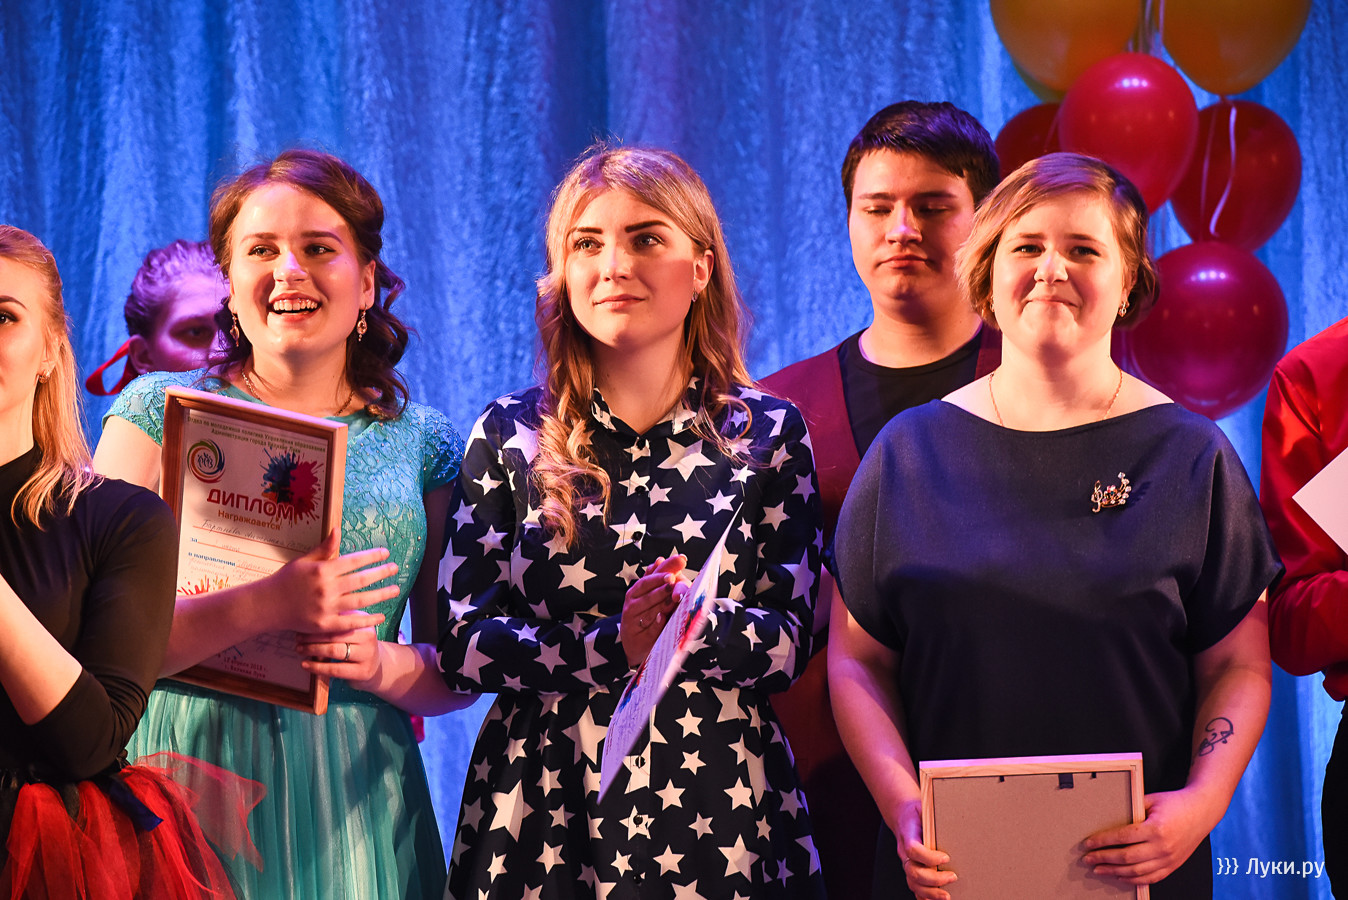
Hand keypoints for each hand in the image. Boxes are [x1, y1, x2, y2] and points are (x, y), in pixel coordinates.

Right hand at [262, 530, 396, 633]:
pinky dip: (367, 620)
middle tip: (396, 569)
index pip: (354, 561)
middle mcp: (326, 588)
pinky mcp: (324, 625)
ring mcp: (326, 608)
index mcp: (322, 570)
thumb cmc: (286, 580)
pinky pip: (351, 622)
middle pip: (361, 580)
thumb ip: (324, 548)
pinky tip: (381, 615)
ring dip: (381, 595)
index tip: (386, 553)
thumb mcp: (304, 560)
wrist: (268, 605)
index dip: (372, 556)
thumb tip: (338, 529)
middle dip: (381, 573)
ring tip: (395, 590)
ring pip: (360, 601)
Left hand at [298, 625, 381, 683]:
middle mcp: (368, 638)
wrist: (376, 667)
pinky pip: (335, 669)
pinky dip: (317, 667)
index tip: (303, 625)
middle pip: (335, 635)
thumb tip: (311, 617)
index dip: (319, 623)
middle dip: (313, 637)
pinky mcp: (362, 672)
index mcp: (365, 623)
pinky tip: (306, 665)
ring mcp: (367, 655)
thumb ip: (340, 623)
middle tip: (298, 638)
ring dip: (313, 650)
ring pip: (334, 651)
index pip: (338, 621)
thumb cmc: (358, 646)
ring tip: (300, 649)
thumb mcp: (355, 631)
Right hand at [620, 555, 686, 667]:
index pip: (650, 576)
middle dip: (661, 584)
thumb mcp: (649, 596)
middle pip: (647, 590)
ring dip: (661, 602)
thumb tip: (660, 559)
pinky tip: (663, 618)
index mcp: (636, 590)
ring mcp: (633, 619)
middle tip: (673, 578)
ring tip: (674, 596)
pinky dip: (655, 624)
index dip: (665, 568)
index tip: (680, 560)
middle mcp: (632, 603)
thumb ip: (655, 578)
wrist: (636, 645)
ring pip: (648, 608)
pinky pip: (648, 629)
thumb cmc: (646, 616)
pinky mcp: (638, 636)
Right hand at [892, 798, 955, 899]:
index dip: (928, 857)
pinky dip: (924, 897)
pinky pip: (914, 887)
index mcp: (907, 833)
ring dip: (929, 892)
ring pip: (912, 882)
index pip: (913, 849)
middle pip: (912, 871)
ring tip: (946, 896)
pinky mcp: (911, 869)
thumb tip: (956, 818)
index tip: (946, 858)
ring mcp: (906, 862)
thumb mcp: (925, 808)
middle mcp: (903, 851)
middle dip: (933, 879)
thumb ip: (935, 816)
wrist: (902, 815)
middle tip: (953, 877)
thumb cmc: (918, 812)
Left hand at [1080, 787, 1218, 883]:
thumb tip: (1108, 818)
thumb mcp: (1151, 801)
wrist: (1202, 811)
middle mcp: (1163, 847)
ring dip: (1114, 872)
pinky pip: (1151, 878)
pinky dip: (1134, 880)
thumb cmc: (1176, 803)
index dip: (1102, 841)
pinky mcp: (1173, 866)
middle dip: (1104, 859)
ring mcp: (1169, 859)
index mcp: (1156, 828)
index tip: (1088, 843)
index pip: (1122, 837)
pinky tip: (1120, 877)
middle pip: (1126, 857)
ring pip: (1137, 872)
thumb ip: (1131, 810)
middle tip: (1088, 859)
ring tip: (1099, 870)